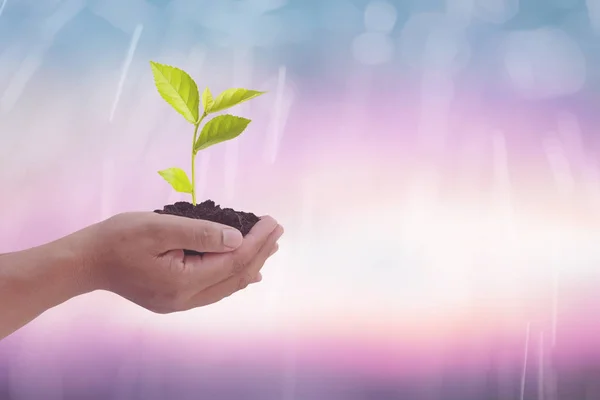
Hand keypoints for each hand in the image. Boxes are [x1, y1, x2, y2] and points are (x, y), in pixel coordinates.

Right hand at [78, 212, 282, 313]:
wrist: (86, 261)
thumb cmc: (119, 238)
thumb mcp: (160, 227)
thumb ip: (201, 232)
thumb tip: (238, 239)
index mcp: (183, 281)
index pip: (233, 261)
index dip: (257, 241)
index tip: (272, 221)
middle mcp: (185, 298)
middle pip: (235, 276)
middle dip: (260, 252)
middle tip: (278, 229)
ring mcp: (179, 302)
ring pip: (227, 285)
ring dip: (250, 263)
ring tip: (269, 246)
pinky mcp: (174, 299)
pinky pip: (214, 289)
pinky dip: (233, 275)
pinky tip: (246, 271)